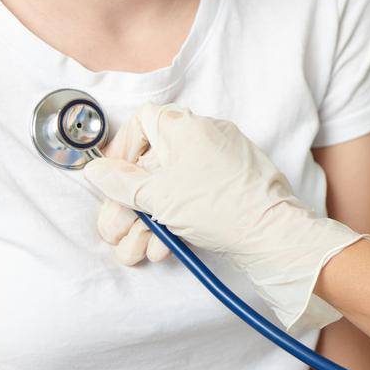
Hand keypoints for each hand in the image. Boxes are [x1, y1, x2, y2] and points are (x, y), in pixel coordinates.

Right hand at [83, 102, 366, 334]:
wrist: (273, 233)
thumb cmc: (220, 207)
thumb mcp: (158, 197)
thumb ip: (121, 183)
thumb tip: (96, 171)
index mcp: (185, 127)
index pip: (142, 120)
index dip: (122, 150)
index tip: (113, 180)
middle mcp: (204, 136)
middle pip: (152, 163)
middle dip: (131, 203)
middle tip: (118, 232)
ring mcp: (221, 160)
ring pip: (172, 185)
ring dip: (150, 220)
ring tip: (140, 249)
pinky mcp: (233, 183)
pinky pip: (195, 195)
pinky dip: (177, 218)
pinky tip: (165, 246)